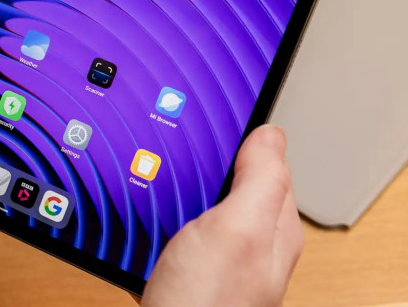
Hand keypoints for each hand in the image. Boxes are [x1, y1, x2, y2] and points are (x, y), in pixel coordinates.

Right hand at [141, 125, 303, 306]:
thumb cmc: (207, 306)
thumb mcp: (238, 230)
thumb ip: (261, 179)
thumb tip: (270, 132)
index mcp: (271, 224)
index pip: (265, 160)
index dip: (239, 135)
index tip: (207, 119)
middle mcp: (246, 240)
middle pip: (222, 179)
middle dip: (194, 166)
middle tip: (168, 163)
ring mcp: (212, 258)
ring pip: (189, 204)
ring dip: (165, 193)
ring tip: (147, 193)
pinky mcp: (181, 271)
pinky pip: (165, 230)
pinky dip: (148, 221)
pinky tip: (136, 223)